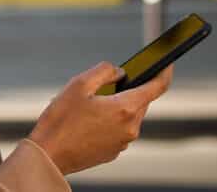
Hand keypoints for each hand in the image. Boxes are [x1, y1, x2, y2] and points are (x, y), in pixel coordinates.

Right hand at [28, 62, 173, 174]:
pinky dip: (109, 120)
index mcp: (125, 108)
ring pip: (128, 114)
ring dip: (115, 105)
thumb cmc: (61, 120)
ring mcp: (123, 142)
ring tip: (86, 106)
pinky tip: (86, 121)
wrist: (49, 154)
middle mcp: (130, 127)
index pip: (157, 87)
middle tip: (100, 86)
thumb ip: (104, 71)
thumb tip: (119, 72)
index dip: (164, 72)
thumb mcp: (79, 84)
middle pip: (140, 100)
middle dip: (126, 89)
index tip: (167, 63)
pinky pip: (119, 129)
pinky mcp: (114, 151)